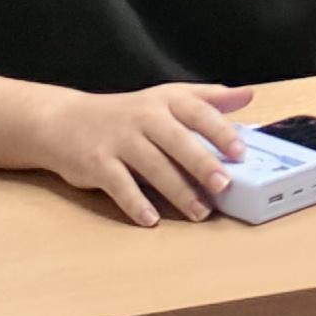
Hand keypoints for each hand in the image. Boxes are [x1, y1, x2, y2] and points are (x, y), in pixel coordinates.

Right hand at [34, 81, 256, 225]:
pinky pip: (119, 186)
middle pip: (177, 141)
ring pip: (153, 167)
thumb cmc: (128, 114)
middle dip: (202, 164)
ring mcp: (119, 140)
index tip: (241, 152)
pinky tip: (151, 220)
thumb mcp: (167, 98)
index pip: (198, 112)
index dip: (220, 132)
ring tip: (199, 212)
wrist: (66, 121)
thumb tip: (249, 95)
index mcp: (166, 100)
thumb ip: (208, 99)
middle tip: (224, 186)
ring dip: (177, 192)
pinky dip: (135, 203)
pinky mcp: (97, 163)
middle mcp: (144, 117)